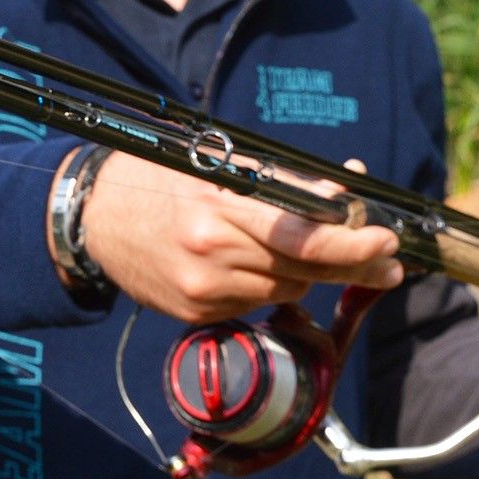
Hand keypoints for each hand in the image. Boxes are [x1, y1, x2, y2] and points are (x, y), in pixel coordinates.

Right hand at [58, 150, 403, 323]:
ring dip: (305, 271)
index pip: (305, 238)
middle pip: (306, 271)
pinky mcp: (197, 313)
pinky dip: (267, 283)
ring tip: (299, 248)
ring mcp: (204, 291)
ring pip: (287, 289)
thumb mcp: (216, 165)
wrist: (91, 217)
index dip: (355, 244)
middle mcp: (212, 256)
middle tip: (386, 262)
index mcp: (219, 209)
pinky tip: (252, 262)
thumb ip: (281, 184)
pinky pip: (256, 303)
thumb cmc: (157, 178)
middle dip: (353, 265)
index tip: (386, 241)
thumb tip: (343, 198)